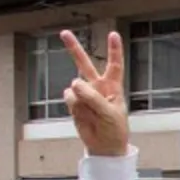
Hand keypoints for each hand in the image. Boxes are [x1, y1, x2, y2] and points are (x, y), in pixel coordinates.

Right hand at [60, 30, 128, 156]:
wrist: (104, 146)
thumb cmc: (114, 130)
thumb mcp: (110, 114)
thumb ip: (93, 98)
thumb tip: (73, 82)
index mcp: (113, 87)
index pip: (114, 65)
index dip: (114, 50)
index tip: (113, 34)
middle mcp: (97, 87)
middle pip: (85, 64)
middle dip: (74, 49)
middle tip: (64, 33)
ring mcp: (84, 94)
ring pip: (75, 87)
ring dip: (82, 99)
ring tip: (92, 114)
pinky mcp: (74, 103)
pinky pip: (69, 98)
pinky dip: (75, 107)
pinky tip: (83, 115)